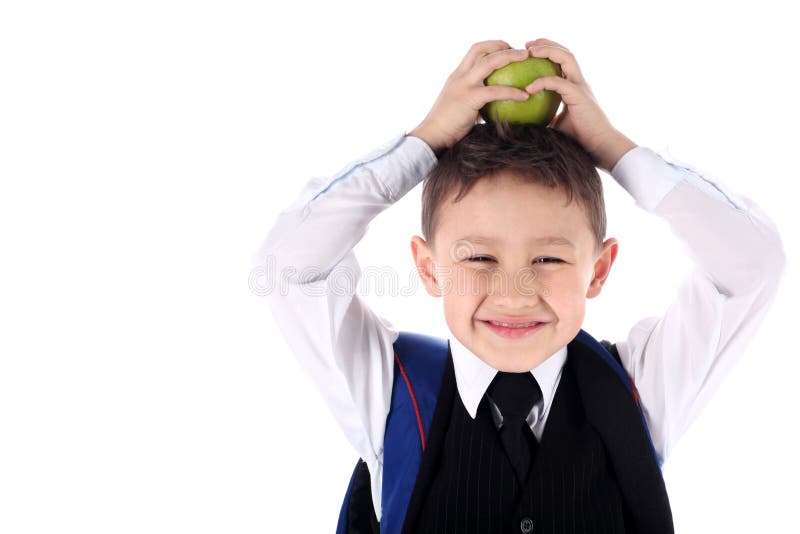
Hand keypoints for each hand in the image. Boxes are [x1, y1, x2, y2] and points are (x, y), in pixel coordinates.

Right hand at [408, 40, 530, 155]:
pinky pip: (496, 91)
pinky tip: (525, 96)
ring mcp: (464, 85)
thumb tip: (493, 107)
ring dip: (510, 56)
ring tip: (527, 58)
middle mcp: (459, 76)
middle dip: (502, 45)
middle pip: (481, 49)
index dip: (493, 46)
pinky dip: (512, 92)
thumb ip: (473, 102)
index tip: (508, 52)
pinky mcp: (470, 98)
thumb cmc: (446, 129)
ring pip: (490, 62)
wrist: (432, 136)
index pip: (474, 51)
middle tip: (521, 52)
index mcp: (457, 76)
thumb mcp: (459, 108)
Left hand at [524, 38, 636, 171]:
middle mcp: (579, 82)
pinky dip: (543, 82)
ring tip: (530, 51)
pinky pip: (559, 83)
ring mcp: (581, 87)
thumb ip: (545, 118)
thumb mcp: (557, 126)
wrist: (600, 147)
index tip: (529, 52)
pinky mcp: (579, 96)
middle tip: (527, 45)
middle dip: (547, 44)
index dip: (548, 53)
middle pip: (566, 53)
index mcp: (575, 87)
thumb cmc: (580, 140)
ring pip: (566, 59)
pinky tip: (529, 88)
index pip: (563, 62)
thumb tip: (524, 121)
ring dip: (548, 52)